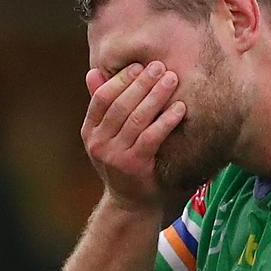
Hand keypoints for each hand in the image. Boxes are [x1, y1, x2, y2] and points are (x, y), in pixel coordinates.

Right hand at [81, 61, 185, 209]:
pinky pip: (152, 137)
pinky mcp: (134, 165)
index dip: (121, 79)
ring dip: (156, 96)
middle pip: (120, 104)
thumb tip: (93, 72)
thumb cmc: (123, 162)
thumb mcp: (107, 136)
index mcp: (89, 131)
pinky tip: (180, 108)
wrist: (130, 204)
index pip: (102, 97)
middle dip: (142, 83)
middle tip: (160, 66)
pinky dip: (166, 120)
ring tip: (172, 80)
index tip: (140, 66)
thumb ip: (103, 106)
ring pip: (137, 118)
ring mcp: (115, 155)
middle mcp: (98, 142)